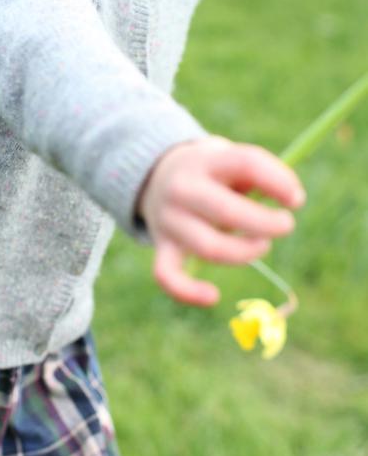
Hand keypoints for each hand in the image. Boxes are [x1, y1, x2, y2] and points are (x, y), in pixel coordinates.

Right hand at [136, 136, 305, 306]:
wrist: (157, 176)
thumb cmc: (212, 172)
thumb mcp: (231, 159)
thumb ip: (259, 173)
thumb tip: (292, 198)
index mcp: (206, 160)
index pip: (246, 163)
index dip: (278, 182)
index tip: (296, 200)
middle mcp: (183, 188)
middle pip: (227, 211)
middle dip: (266, 224)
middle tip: (286, 225)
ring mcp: (169, 219)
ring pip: (209, 248)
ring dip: (245, 253)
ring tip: (261, 246)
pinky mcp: (162, 247)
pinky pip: (167, 276)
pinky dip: (188, 292)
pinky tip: (213, 296)